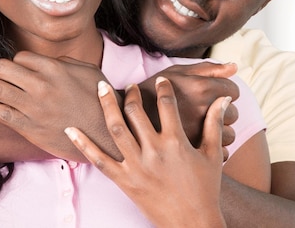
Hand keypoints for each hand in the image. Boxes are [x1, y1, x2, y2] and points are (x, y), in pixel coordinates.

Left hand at [0, 51, 120, 160]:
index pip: (21, 58)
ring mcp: (33, 107)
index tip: (15, 70)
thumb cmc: (99, 101)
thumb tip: (45, 61)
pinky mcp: (29, 127)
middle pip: (2, 69)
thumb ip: (64, 62)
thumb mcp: (88, 71)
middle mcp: (40, 85)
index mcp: (54, 68)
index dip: (16, 63)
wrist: (107, 134)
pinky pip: (0, 113)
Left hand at [65, 77, 227, 227]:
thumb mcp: (213, 155)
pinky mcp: (124, 180)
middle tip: (129, 84)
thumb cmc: (205, 189)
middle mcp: (154, 151)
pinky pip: (98, 160)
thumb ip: (215, 124)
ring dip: (106, 105)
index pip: (166, 105)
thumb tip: (223, 99)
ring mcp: (136, 166)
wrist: (193, 224)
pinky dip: (83, 144)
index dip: (163, 88)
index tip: (160, 81)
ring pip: (116, 129)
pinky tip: (70, 129)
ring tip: (101, 88)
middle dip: (131, 94)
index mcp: (176, 142)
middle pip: (135, 112)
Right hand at [138, 61, 238, 149]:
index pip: (232, 90)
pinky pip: (221, 152)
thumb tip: (234, 67)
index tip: (213, 95)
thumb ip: (207, 69)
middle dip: (224, 112)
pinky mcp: (193, 154)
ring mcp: (199, 133)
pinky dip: (215, 150)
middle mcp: (202, 110)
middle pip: (234, 113)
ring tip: (204, 127)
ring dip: (221, 132)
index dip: (224, 91)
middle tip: (207, 111)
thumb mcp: (175, 73)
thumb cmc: (150, 91)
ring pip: (229, 135)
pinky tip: (201, 143)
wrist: (122, 119)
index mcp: (200, 88)